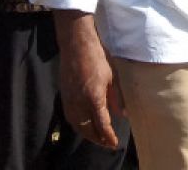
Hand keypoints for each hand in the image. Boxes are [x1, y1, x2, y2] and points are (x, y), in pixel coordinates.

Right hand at [55, 12, 122, 149]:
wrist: (76, 44)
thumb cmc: (98, 57)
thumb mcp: (113, 77)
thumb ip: (118, 98)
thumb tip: (123, 114)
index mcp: (94, 97)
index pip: (102, 125)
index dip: (108, 136)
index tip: (114, 143)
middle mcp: (79, 102)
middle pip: (87, 129)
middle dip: (97, 139)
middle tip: (107, 143)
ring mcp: (70, 99)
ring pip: (76, 125)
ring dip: (86, 134)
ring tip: (97, 136)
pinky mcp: (64, 95)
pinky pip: (70, 117)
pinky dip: (78, 125)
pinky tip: (84, 124)